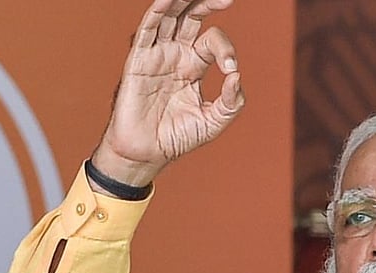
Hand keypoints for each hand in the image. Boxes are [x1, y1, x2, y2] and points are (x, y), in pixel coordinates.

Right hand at [91, 0, 244, 189]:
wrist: (147, 154)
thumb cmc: (177, 137)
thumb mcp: (214, 122)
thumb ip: (231, 101)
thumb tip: (237, 76)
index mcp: (194, 66)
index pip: (213, 42)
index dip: (226, 50)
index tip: (230, 70)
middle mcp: (175, 55)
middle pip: (191, 17)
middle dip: (207, 3)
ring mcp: (157, 55)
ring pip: (169, 17)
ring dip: (181, 1)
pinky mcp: (138, 61)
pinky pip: (147, 30)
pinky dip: (156, 12)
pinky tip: (167, 0)